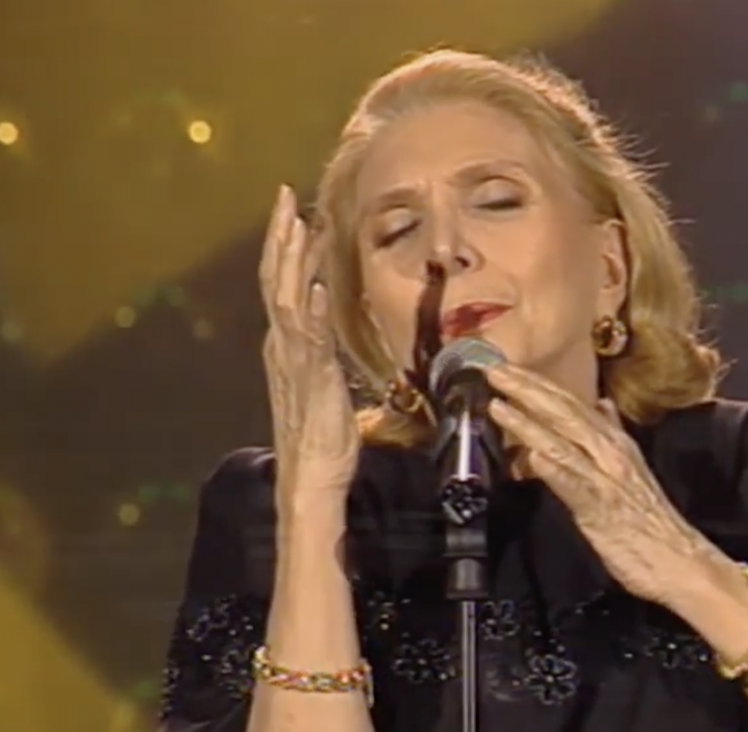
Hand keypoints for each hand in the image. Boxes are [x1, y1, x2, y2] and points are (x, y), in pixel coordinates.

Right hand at [259, 185, 359, 516]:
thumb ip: (320, 350)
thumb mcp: (323, 382)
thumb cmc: (321, 433)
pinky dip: (311, 313)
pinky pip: (309, 340)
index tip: (296, 214)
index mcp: (286, 345)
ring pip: (287, 299)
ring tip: (298, 224)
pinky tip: (317, 288)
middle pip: (277, 280)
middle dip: (281, 237)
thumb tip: (326, 324)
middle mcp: (283, 346)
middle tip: (285, 196)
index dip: (288, 248)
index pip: (283, 284)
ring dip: (293, 260)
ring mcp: (293, 361)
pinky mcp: (311, 379)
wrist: (311, 474)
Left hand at [486, 364, 718, 606]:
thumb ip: (612, 434)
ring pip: (563, 442)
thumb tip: (602, 405)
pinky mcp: (601, 509)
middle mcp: (610, 452)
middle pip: (565, 413)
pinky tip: (533, 457)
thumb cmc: (650, 520)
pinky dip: (554, 469)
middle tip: (495, 371)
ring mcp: (605, 479)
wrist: (681, 561)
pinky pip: (574, 485)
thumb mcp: (631, 466)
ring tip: (499, 406)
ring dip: (528, 422)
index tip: (508, 368)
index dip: (538, 383)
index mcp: (615, 442)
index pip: (571, 404)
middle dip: (527, 390)